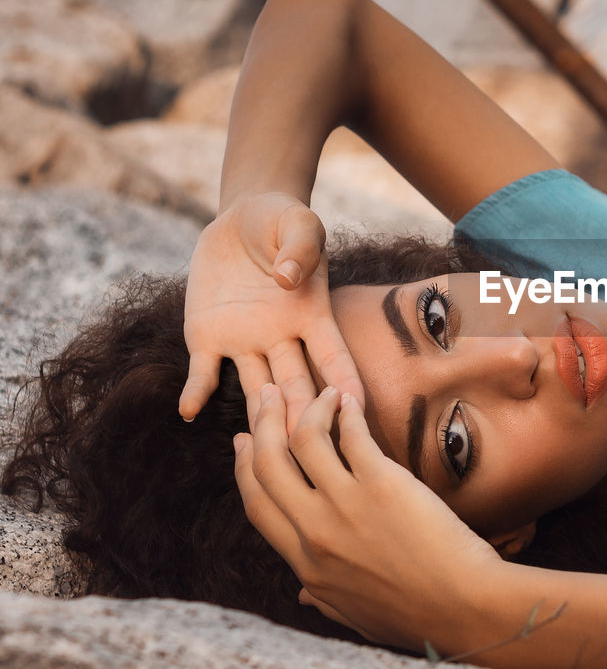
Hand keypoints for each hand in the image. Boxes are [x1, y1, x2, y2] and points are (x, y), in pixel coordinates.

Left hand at [180, 192, 363, 428]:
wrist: (242, 216)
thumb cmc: (283, 220)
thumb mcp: (300, 222)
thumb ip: (300, 248)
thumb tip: (288, 279)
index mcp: (313, 315)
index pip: (334, 356)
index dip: (345, 383)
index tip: (356, 411)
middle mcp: (282, 338)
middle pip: (296, 386)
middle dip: (302, 418)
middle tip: (308, 452)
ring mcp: (245, 342)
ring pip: (256, 390)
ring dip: (259, 418)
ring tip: (261, 448)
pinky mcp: (208, 337)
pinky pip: (204, 372)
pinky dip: (196, 392)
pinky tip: (188, 412)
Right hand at [234, 384, 503, 651]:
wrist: (463, 608)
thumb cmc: (418, 616)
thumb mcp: (355, 613)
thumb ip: (323, 596)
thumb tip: (303, 593)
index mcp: (306, 564)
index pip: (259, 505)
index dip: (245, 467)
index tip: (245, 441)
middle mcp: (316, 532)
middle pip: (269, 465)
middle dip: (263, 423)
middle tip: (267, 396)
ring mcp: (347, 506)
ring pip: (304, 441)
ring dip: (307, 407)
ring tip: (322, 391)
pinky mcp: (383, 484)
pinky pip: (353, 436)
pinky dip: (347, 412)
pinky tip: (350, 401)